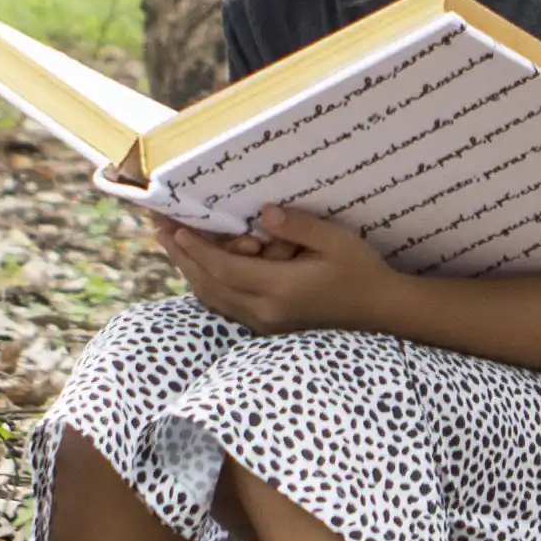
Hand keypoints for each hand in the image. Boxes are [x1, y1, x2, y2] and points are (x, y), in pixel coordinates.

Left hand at [153, 203, 402, 337]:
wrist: (381, 311)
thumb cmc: (361, 272)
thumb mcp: (337, 242)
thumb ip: (299, 227)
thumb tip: (265, 213)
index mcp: (281, 290)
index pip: (225, 269)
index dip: (196, 249)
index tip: (174, 227)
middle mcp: (266, 312)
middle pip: (210, 285)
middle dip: (182, 257)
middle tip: (159, 229)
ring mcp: (265, 324)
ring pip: (214, 299)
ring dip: (190, 271)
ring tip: (173, 244)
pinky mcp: (268, 327)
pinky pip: (226, 306)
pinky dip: (207, 285)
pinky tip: (200, 268)